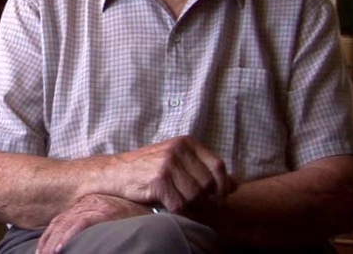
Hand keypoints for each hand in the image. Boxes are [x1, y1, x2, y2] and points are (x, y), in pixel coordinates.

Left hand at [36, 194, 146, 253]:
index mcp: (89, 203)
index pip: (62, 219)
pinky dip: (67, 237)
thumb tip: (77, 240)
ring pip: (66, 224)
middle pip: (60, 222)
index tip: (41, 251)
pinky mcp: (104, 212)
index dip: (48, 236)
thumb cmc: (132, 219)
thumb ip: (93, 223)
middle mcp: (90, 202)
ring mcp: (97, 206)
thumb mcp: (109, 219)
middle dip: (46, 241)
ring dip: (52, 243)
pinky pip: (80, 225)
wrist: (152, 213)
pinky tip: (59, 249)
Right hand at [106, 136, 235, 212]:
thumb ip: (206, 169)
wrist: (115, 171)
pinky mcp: (159, 180)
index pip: (218, 165)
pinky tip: (167, 205)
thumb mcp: (179, 161)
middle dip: (204, 199)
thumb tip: (237, 184)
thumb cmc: (149, 168)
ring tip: (178, 202)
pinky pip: (179, 204)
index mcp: (187, 142)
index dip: (223, 185)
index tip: (220, 197)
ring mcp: (168, 164)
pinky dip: (176, 210)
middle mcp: (179, 150)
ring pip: (195, 196)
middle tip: (194, 204)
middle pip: (207, 184)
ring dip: (189, 206)